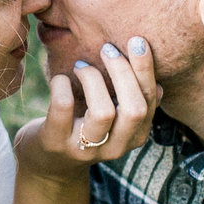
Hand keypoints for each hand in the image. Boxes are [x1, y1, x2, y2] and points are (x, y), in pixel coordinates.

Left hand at [16, 38, 160, 181]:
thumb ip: (131, 101)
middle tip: (107, 48)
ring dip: (92, 78)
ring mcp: (84, 149)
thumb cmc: (84, 128)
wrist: (47, 162)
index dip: (145, 69)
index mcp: (134, 137)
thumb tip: (157, 83)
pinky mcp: (55, 143)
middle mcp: (114, 148)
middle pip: (133, 109)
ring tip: (81, 66)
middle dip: (123, 71)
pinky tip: (60, 79)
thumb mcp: (112, 118)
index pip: (149, 102)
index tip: (136, 41)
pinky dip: (61, 84)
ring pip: (102, 112)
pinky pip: (62, 107)